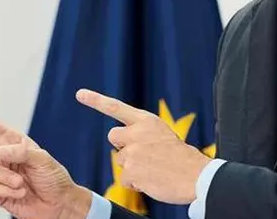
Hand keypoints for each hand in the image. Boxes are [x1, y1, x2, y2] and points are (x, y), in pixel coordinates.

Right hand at [0, 101, 92, 218]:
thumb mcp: (43, 159)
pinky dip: (7, 191)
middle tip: (3, 161)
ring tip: (21, 182)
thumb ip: (21, 152)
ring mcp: (0, 174)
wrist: (59, 204)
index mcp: (14, 141)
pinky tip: (21, 192)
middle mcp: (4, 155)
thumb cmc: (54, 178)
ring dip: (4, 176)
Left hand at [76, 89, 211, 204]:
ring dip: (133, 166)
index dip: (95, 100)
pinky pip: (125, 179)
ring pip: (121, 160)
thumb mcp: (161, 135)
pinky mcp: (130, 171)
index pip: (115, 107)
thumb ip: (141, 134)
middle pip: (113, 136)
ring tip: (154, 168)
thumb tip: (124, 145)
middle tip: (145, 153)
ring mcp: (132, 152)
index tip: (79, 94)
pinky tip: (152, 180)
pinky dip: (137, 183)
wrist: (196, 176)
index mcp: (146, 120)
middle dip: (123, 145)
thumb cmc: (181, 158)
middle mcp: (136, 132)